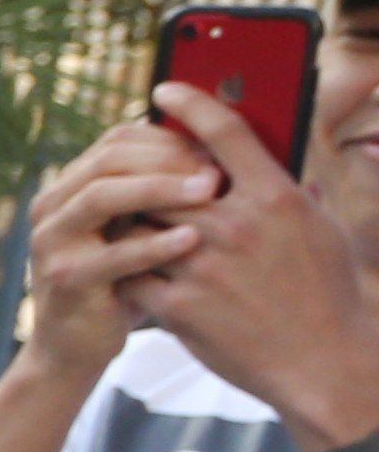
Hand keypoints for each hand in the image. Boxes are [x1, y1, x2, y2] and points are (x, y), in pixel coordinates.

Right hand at [18, 107, 218, 401]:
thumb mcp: (138, 229)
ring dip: (159, 188)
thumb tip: (222, 151)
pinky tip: (192, 240)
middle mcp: (53, 206)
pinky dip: (154, 244)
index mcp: (72, 185)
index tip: (216, 151)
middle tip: (217, 170)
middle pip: (108, 159)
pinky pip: (112, 254)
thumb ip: (159, 193)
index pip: (119, 139)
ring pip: (101, 195)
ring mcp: (52, 242)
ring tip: (209, 191)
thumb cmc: (124, 283)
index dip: (168, 138)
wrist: (79, 347)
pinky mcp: (65, 280)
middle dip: (168, 158)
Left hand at [115, 80, 378, 443]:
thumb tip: (281, 165)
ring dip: (130, 219)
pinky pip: (132, 272)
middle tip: (132, 169)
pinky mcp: (178, 306)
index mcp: (277, 197)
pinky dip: (126, 266)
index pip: (226, 132)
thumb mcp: (322, 230)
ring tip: (124, 219)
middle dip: (149, 174)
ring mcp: (203, 266)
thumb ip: (295, 192)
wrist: (322, 362)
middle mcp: (236, 225)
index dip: (191, 103)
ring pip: (140, 222)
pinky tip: (123, 267)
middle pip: (167, 176)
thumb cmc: (328, 293)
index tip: (163, 90)